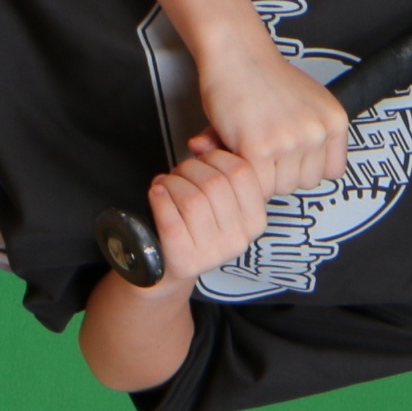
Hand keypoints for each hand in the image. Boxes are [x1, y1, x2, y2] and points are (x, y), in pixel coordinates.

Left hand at [141, 138, 274, 291]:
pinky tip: (156, 193)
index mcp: (255, 220)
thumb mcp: (216, 196)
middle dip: (189, 169)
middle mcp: (239, 239)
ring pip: (192, 200)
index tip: (202, 160)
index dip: (217, 156)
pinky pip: (171, 221)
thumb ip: (216, 165)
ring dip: (172, 183)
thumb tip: (199, 144)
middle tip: (179, 173)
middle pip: (215, 183)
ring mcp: (213, 253)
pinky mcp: (185, 261)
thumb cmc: (193, 223)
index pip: (243, 173)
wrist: (168, 266)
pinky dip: (160, 200)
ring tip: (165, 185)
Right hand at [194, 40, 351, 197]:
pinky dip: (243, 175)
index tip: (290, 159)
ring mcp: (291, 142)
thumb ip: (307, 137)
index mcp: (334, 121)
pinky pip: (257, 184)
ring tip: (247, 149)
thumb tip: (303, 166)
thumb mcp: (305, 103)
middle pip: (305, 182)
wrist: (237, 53)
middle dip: (282, 172)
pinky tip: (235, 153)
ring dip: (262, 176)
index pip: (332, 171)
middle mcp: (318, 132)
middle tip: (263, 152)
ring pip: (281, 187)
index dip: (307, 168)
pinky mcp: (260, 149)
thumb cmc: (265, 76)